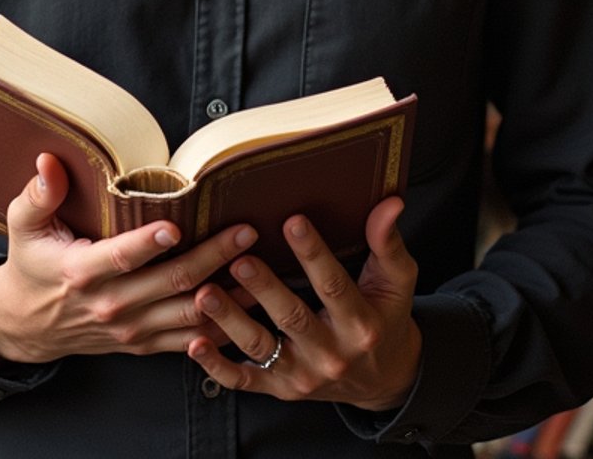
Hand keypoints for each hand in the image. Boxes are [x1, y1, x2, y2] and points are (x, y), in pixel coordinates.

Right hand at [0, 153, 258, 365]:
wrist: (25, 326)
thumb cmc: (31, 265)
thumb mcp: (23, 227)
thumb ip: (38, 194)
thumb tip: (49, 160)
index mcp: (81, 272)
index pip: (119, 258)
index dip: (147, 244)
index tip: (177, 225)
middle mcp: (110, 305)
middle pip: (169, 283)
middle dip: (212, 257)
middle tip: (245, 231)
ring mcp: (130, 329)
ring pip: (187, 315)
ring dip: (227, 294)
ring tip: (259, 268)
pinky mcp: (143, 343)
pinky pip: (189, 340)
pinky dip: (222, 327)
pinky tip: (249, 306)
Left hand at [186, 195, 421, 409]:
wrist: (383, 380)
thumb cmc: (387, 318)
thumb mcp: (397, 283)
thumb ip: (388, 244)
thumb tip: (391, 203)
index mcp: (361, 324)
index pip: (334, 285)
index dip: (314, 254)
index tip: (292, 220)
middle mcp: (332, 354)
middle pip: (292, 318)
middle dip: (264, 288)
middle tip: (239, 260)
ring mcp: (303, 375)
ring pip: (261, 348)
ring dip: (230, 321)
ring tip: (206, 293)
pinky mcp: (281, 389)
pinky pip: (245, 381)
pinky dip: (218, 367)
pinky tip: (195, 345)